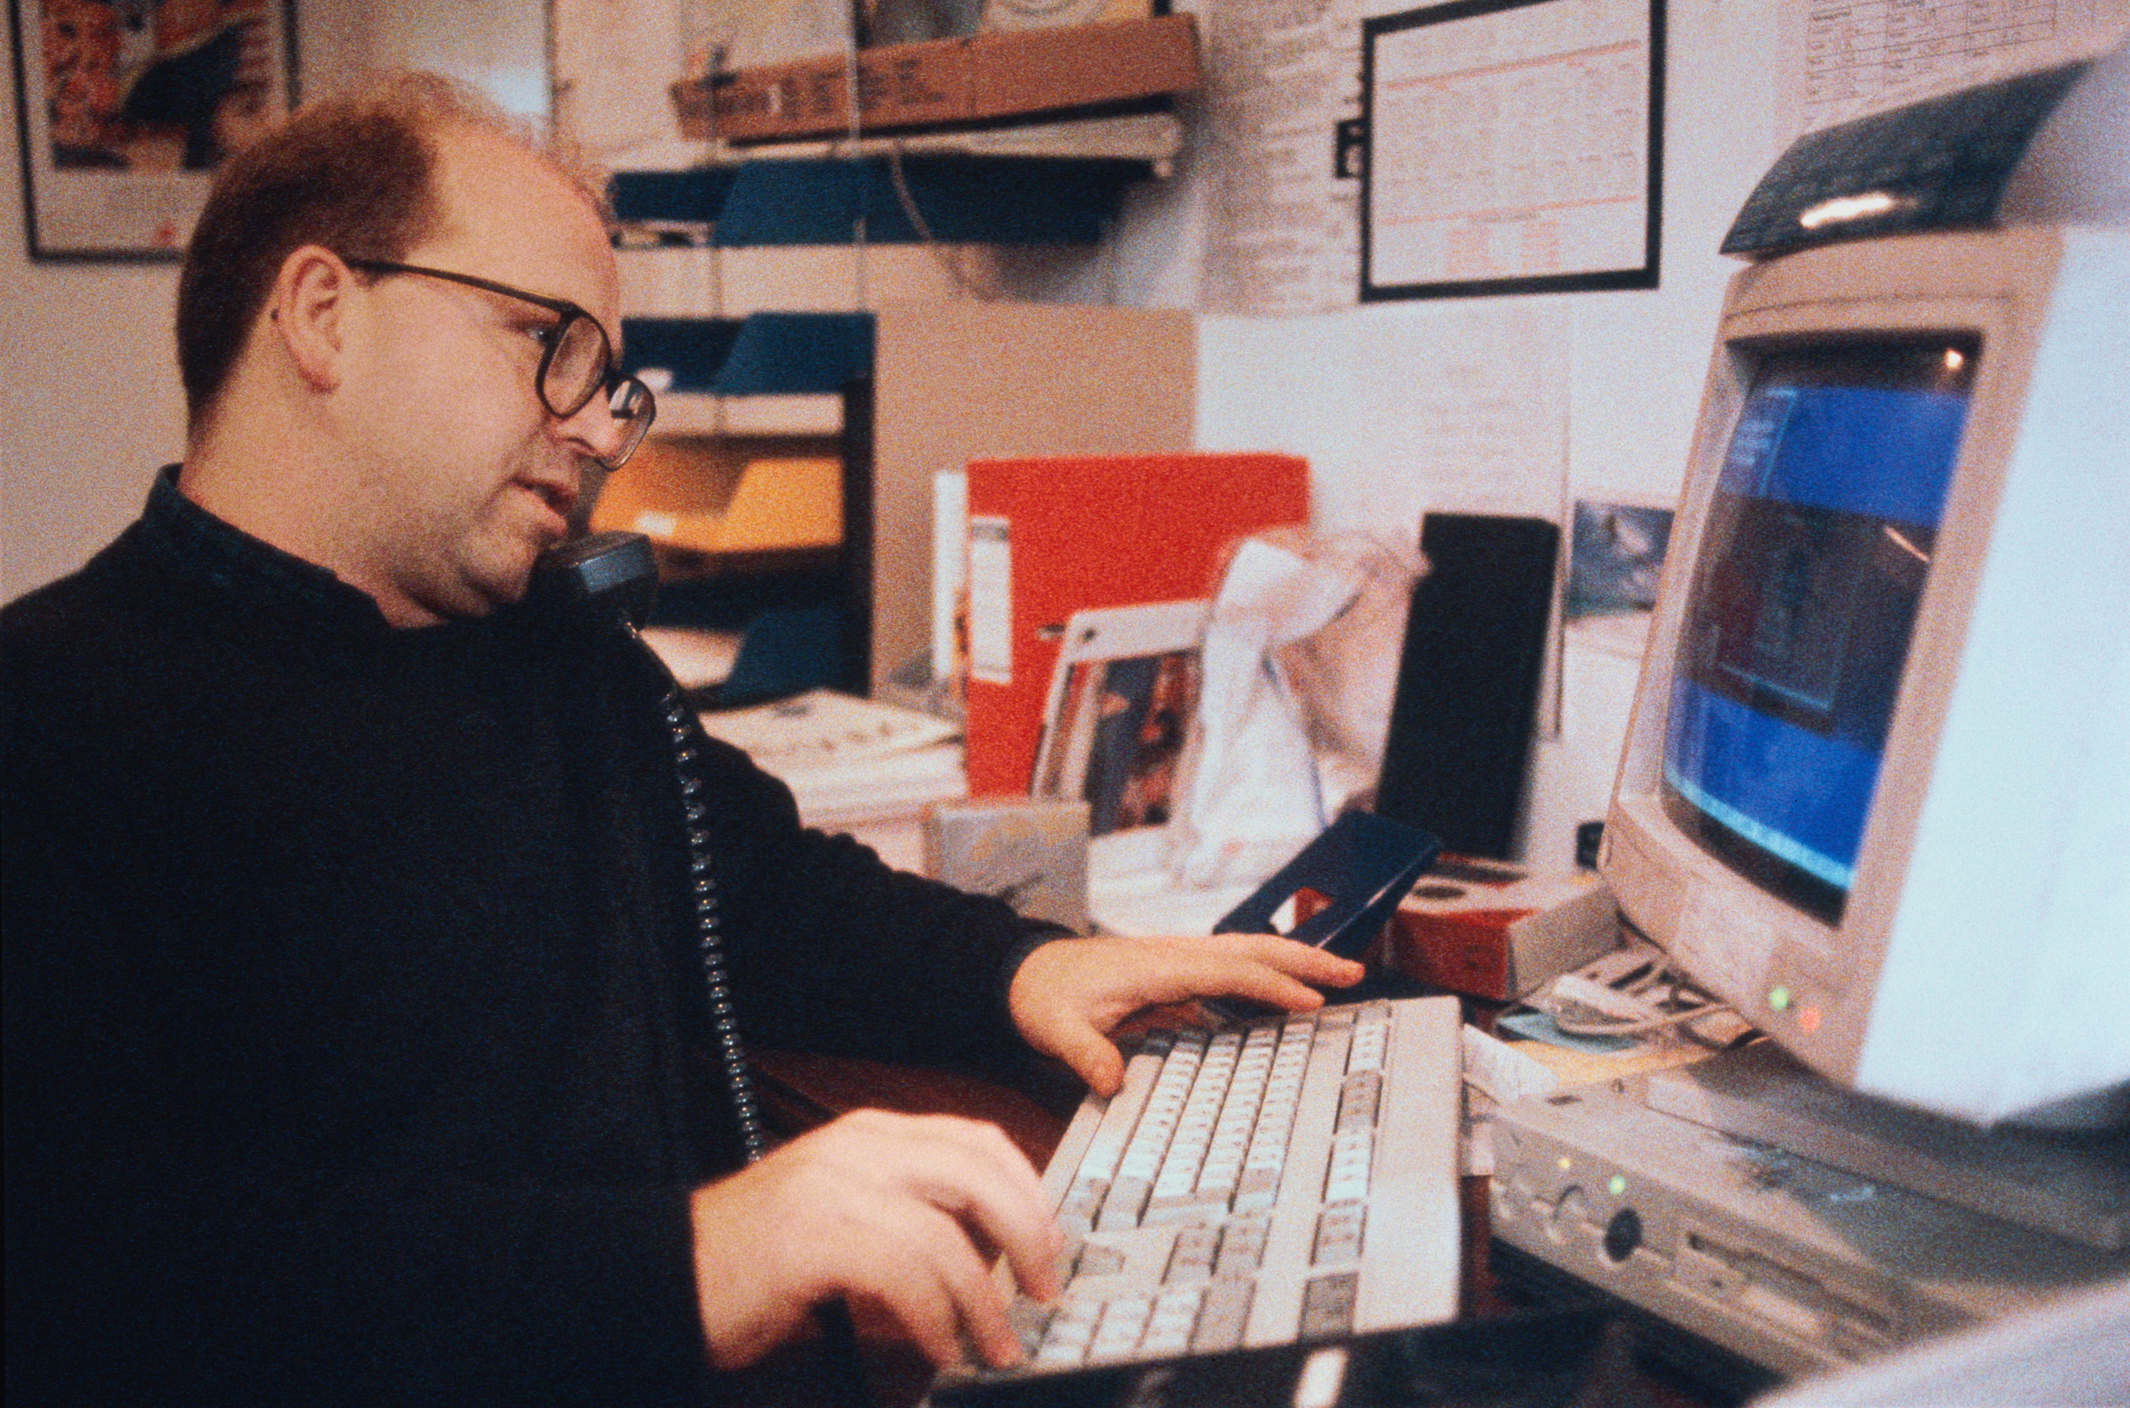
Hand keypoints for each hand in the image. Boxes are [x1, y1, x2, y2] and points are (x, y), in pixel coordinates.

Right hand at [688, 1109, 1062, 1370]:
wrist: (666, 1271)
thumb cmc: (756, 1255)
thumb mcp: (842, 1209)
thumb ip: (907, 1209)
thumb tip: (990, 1248)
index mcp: (870, 1135)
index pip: (976, 1139)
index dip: (1028, 1190)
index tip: (1050, 1241)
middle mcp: (856, 1149)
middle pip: (979, 1173)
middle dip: (1027, 1234)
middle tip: (1041, 1289)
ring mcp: (832, 1188)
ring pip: (947, 1234)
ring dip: (984, 1300)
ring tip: (994, 1344)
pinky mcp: (810, 1239)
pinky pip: (903, 1275)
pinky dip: (935, 1318)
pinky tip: (939, 1346)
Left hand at [1008, 933, 1365, 1096]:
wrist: (1024, 971)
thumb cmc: (1042, 996)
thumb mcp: (1054, 1030)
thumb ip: (1084, 1055)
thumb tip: (1112, 1083)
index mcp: (1155, 967)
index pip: (1226, 971)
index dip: (1270, 986)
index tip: (1310, 1004)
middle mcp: (1173, 955)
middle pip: (1250, 950)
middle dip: (1302, 961)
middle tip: (1352, 975)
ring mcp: (1177, 959)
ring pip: (1246, 952)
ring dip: (1292, 962)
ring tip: (1337, 978)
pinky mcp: (1175, 972)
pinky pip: (1231, 967)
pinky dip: (1266, 973)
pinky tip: (1286, 994)